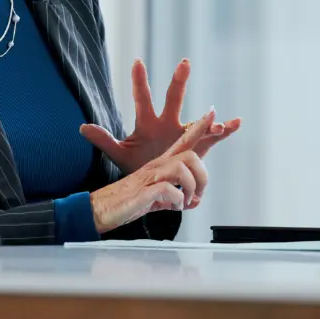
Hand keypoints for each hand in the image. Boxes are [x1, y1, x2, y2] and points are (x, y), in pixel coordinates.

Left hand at [80, 58, 240, 173]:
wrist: (156, 186)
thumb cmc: (138, 167)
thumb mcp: (120, 155)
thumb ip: (103, 140)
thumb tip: (81, 127)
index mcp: (147, 123)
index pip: (142, 99)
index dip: (139, 81)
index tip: (136, 61)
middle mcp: (167, 123)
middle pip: (173, 99)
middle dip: (178, 81)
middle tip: (184, 63)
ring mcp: (184, 133)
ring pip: (197, 119)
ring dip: (206, 116)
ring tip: (213, 113)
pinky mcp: (198, 145)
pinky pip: (214, 136)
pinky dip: (226, 129)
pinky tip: (236, 123)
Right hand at [89, 110, 215, 232]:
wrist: (102, 208)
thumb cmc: (129, 199)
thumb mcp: (157, 198)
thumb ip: (177, 197)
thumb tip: (194, 202)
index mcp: (161, 162)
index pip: (183, 140)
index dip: (199, 126)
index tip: (213, 111)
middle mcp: (158, 164)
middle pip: (187, 147)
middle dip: (201, 128)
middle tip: (217, 132)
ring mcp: (151, 174)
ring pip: (183, 167)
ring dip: (192, 188)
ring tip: (186, 202)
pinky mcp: (146, 187)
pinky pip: (172, 189)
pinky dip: (177, 201)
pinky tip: (172, 207)